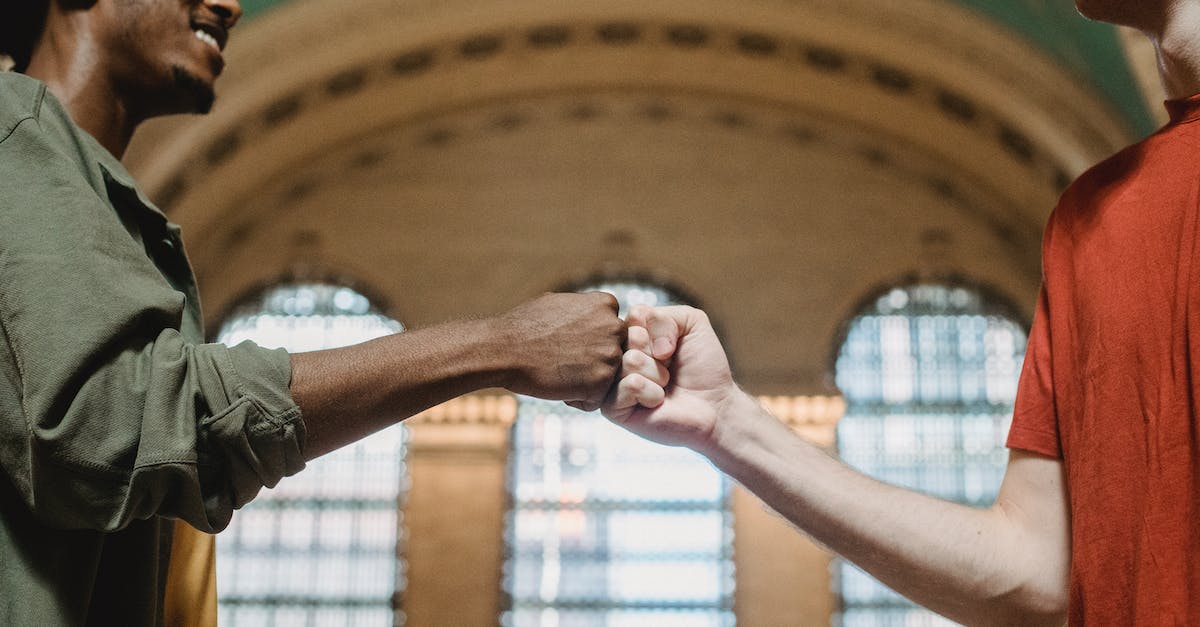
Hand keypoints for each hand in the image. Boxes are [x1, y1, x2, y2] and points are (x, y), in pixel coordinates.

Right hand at [495, 292, 624, 410]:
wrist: (503, 349)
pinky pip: (595, 400)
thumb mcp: (560, 302)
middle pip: (613, 354)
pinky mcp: (601, 382)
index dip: (588, 341)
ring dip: (585, 381)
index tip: (565, 342)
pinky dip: (577, 399)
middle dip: (592, 361)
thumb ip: (586, 309)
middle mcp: (615, 327)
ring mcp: (611, 355)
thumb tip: (597, 312)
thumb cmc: (524, 326)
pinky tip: (557, 386)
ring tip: (558, 372)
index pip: (611, 331)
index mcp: (606, 304)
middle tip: (561, 359)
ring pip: (607, 378)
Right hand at [602, 305, 738, 450]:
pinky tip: (658, 401)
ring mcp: (612, 381)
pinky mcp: (613, 408)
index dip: (661, 329)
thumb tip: (642, 338)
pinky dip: (652, 392)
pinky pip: (631, 385)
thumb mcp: (692, 324)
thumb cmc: (702, 366)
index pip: (636, 314)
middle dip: (658, 351)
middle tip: (668, 366)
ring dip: (658, 373)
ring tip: (665, 384)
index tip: (671, 346)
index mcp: (631, 333)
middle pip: (630, 335)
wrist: (714, 404)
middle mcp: (618, 355)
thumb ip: (664, 315)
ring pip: (631, 360)